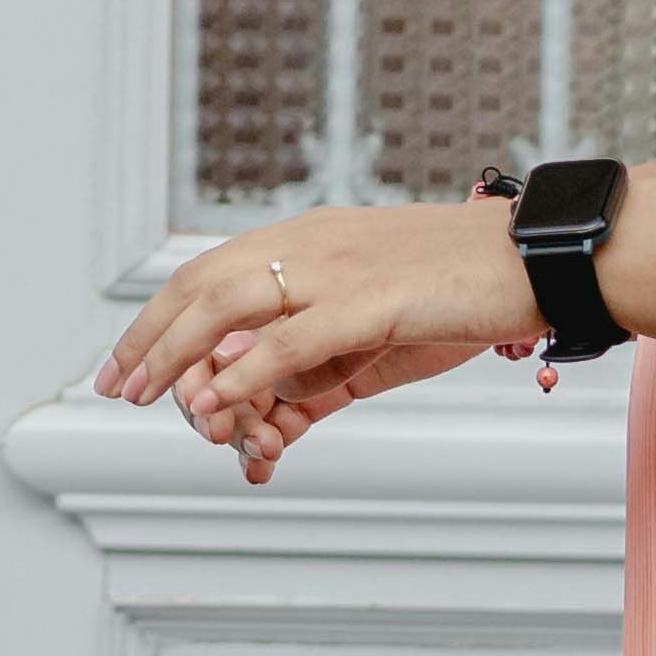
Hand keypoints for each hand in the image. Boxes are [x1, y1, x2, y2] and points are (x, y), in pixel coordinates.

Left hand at [96, 197, 530, 483]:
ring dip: (176, 354)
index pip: (211, 272)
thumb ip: (322, 367)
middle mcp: (313, 244)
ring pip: (229, 305)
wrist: (539, 259)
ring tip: (147, 397)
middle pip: (202, 284)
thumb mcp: (379, 329)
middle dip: (149, 337)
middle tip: (116, 386)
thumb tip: (273, 415)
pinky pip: (290, 339)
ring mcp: (339, 269)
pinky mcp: (372, 300)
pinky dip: (245, 371)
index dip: (160, 316)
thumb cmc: (468, 293)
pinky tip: (214, 401)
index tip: (127, 360)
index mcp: (311, 240)